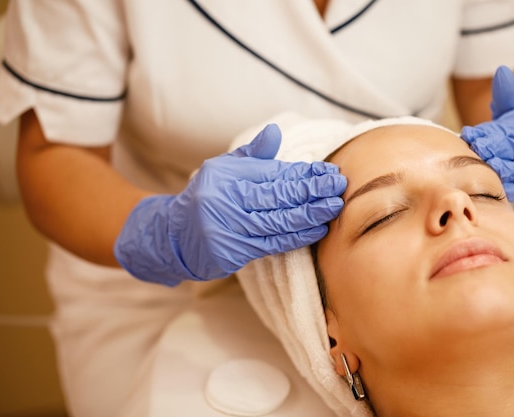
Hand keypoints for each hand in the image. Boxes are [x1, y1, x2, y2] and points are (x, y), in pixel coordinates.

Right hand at [114, 124, 346, 285]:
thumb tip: (276, 131)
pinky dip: (296, 236)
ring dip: (310, 214)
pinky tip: (316, 229)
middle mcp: (225, 199)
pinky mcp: (231, 251)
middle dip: (312, 191)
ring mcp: (227, 226)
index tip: (329, 172)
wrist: (173, 236)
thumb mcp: (223, 170)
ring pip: (277, 220)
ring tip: (334, 207)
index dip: (304, 173)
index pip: (273, 173)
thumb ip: (253, 155)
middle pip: (277, 195)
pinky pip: (271, 242)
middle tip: (339, 186)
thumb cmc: (207, 198)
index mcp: (227, 175)